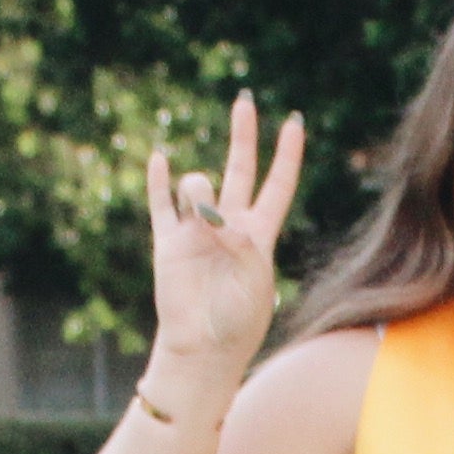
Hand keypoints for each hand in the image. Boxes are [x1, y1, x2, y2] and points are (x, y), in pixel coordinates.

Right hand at [142, 93, 307, 399]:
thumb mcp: (254, 278)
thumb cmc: (238, 325)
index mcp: (260, 236)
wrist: (203, 352)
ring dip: (200, 189)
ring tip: (204, 215)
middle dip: (243, 136)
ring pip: (198, 186)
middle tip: (244, 101)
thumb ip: (237, 240)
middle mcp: (229, 227)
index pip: (278, 186)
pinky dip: (159, 182)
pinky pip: (160, 205)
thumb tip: (211, 213)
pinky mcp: (168, 244)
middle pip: (240, 170)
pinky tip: (160, 159)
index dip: (287, 155)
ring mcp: (197, 232)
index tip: (294, 122)